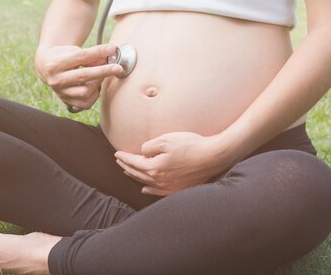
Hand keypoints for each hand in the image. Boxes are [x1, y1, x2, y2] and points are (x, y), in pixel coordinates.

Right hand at [34, 43, 123, 109]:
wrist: (46, 67)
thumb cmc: (63, 55)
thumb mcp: (73, 50)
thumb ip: (91, 55)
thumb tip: (110, 56)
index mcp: (55, 63)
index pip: (81, 57)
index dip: (98, 52)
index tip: (113, 49)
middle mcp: (56, 80)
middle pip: (84, 75)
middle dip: (103, 71)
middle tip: (118, 67)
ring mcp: (60, 93)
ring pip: (86, 91)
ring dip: (98, 83)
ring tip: (100, 75)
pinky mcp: (66, 102)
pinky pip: (86, 102)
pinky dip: (94, 94)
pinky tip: (94, 86)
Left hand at [114, 132, 231, 196]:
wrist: (213, 156)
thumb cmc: (191, 145)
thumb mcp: (167, 139)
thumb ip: (150, 146)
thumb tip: (143, 153)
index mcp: (154, 167)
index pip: (134, 162)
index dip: (124, 157)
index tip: (116, 153)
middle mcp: (159, 180)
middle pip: (138, 174)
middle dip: (127, 167)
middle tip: (119, 161)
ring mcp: (170, 186)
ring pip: (147, 183)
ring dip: (136, 177)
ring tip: (127, 172)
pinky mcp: (179, 189)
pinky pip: (159, 192)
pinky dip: (149, 190)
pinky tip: (145, 189)